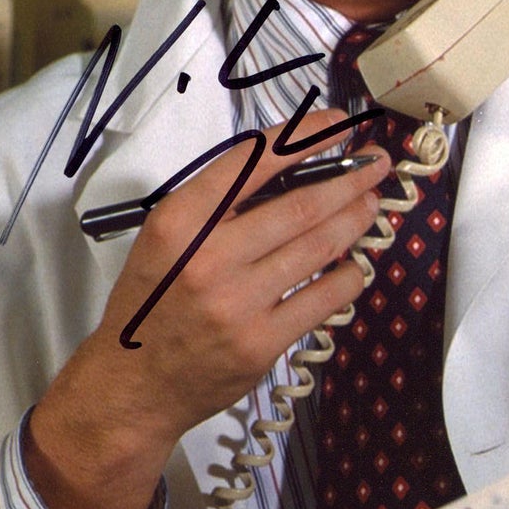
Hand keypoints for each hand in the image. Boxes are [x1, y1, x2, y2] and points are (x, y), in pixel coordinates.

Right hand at [26, 111, 386, 508]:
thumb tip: (296, 170)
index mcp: (180, 222)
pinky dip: (349, 275)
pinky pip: (325, 298)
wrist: (133, 384)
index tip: (339, 124)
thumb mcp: (168, 239)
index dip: (305, 137)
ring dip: (356, 221)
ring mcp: (238, 303)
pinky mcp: (262, 343)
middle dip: (350, 181)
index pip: (253, 161)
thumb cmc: (153, 302)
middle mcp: (208, 258)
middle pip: (301, 206)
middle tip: (375, 167)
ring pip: (320, 248)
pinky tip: (355, 264)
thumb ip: (219, 205)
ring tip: (371, 205)